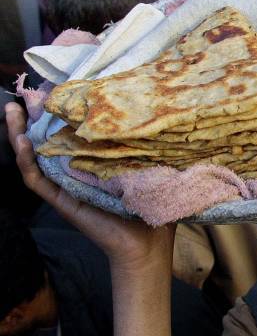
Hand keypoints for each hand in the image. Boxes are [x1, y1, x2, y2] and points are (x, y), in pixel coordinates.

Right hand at [5, 102, 174, 268]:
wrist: (148, 246)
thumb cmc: (153, 208)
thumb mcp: (152, 170)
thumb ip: (149, 149)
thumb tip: (162, 120)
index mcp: (97, 163)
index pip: (75, 134)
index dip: (64, 114)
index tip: (59, 89)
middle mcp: (78, 172)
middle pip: (50, 142)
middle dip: (36, 118)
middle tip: (26, 94)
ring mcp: (68, 187)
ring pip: (36, 159)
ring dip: (21, 135)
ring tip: (12, 111)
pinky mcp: (64, 202)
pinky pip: (39, 182)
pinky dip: (27, 163)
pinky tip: (23, 143)